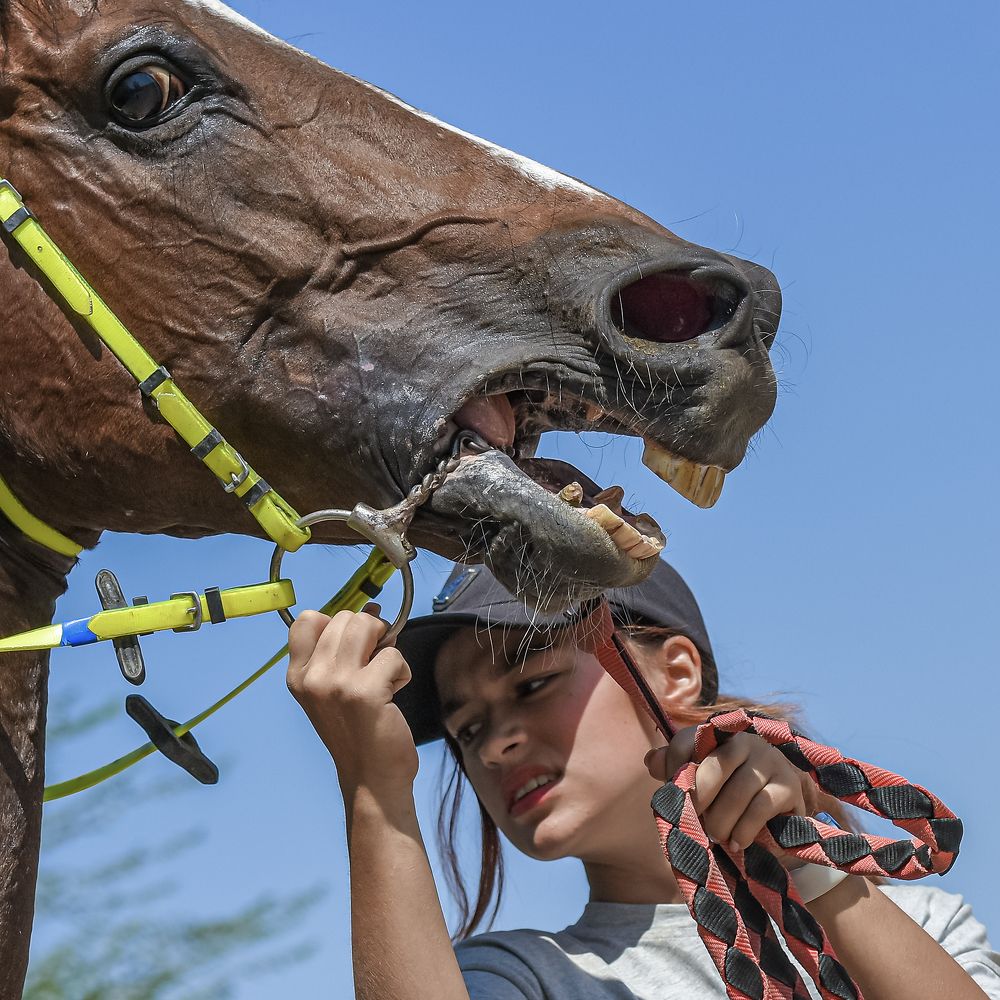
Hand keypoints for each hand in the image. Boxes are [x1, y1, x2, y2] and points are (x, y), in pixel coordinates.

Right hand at [287, 605, 417, 795]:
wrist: (371, 779)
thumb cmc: (358, 732)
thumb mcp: (334, 690)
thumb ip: (345, 651)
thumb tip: (372, 611)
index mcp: (298, 676)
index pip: (307, 619)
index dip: (336, 623)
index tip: (352, 647)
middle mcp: (312, 678)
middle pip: (345, 617)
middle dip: (370, 633)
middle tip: (374, 665)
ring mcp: (336, 684)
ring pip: (368, 626)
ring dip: (386, 646)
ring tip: (383, 677)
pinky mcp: (365, 692)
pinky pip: (394, 654)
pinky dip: (402, 671)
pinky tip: (393, 695)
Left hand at [645, 728, 818, 856]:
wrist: (777, 815)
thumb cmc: (728, 794)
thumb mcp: (701, 781)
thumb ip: (675, 769)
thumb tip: (651, 760)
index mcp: (718, 736)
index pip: (689, 740)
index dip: (673, 764)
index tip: (669, 791)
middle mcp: (745, 741)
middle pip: (715, 764)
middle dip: (700, 796)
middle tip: (693, 819)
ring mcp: (770, 761)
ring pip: (739, 789)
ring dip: (722, 819)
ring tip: (715, 836)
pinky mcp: (789, 786)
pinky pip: (762, 806)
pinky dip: (745, 828)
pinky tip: (736, 843)